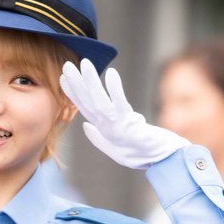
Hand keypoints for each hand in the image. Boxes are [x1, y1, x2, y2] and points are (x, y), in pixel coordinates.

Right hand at [59, 59, 188, 169]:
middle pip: (88, 102)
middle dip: (77, 84)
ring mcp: (116, 126)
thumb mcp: (113, 148)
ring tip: (85, 64)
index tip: (64, 78)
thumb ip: (97, 137)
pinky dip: (115, 89)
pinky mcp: (129, 124)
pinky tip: (110, 73)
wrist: (159, 159)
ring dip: (91, 83)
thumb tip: (85, 125)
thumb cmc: (138, 153)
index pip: (83, 108)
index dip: (73, 94)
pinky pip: (121, 104)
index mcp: (102, 129)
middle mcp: (105, 126)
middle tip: (67, 65)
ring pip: (99, 102)